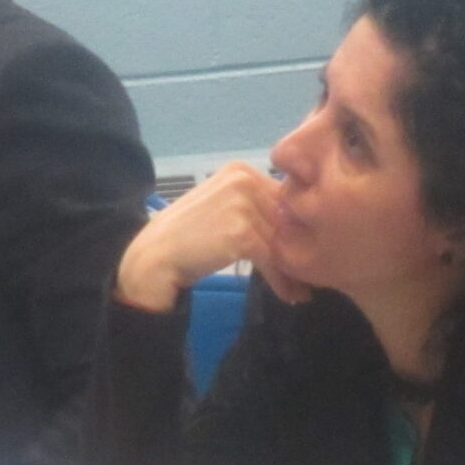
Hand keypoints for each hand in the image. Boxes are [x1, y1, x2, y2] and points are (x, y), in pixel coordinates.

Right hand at [114, 163, 309, 311]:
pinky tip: (288, 294)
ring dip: (293, 269)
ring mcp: (242, 204)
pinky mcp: (242, 232)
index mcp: (240, 170)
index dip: (296, 227)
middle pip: (286, 218)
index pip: (283, 197)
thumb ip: (255, 207)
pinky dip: (281, 280)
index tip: (305, 251)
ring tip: (301, 288)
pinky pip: (273, 259)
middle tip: (310, 275)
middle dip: (299, 248)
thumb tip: (300, 225)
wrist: (154, 257)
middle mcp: (243, 180)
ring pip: (282, 240)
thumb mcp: (222, 207)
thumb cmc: (187, 235)